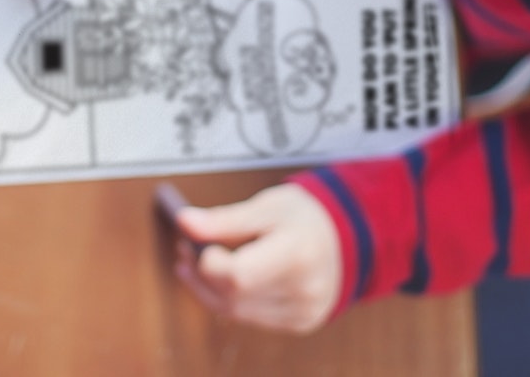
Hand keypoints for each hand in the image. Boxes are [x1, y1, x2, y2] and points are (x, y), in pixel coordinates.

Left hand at [172, 184, 342, 332]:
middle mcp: (305, 289)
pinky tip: (220, 280)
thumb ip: (224, 219)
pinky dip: (230, 299)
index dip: (209, 263)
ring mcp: (304, 311)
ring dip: (209, 289)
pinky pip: (250, 317)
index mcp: (299, 252)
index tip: (196, 244)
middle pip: (233, 295)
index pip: (239, 275)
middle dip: (202, 274)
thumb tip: (184, 222)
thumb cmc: (303, 216)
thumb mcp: (266, 206)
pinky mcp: (299, 323)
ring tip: (196, 262)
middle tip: (186, 248)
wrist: (345, 237)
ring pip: (236, 311)